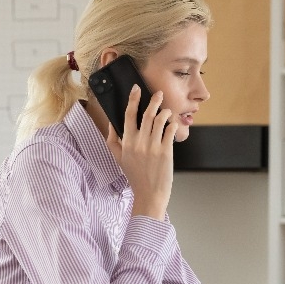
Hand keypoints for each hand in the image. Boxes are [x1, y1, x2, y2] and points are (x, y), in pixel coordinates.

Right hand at [105, 86, 178, 220]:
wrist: (149, 194)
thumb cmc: (135, 176)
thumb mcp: (118, 159)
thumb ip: (113, 140)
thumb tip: (111, 123)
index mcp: (127, 142)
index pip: (128, 115)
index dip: (133, 100)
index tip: (136, 89)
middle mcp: (139, 143)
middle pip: (147, 114)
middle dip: (154, 100)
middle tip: (159, 93)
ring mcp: (153, 147)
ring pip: (160, 120)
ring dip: (165, 112)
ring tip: (167, 111)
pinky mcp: (165, 152)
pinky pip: (170, 131)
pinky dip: (172, 124)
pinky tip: (173, 124)